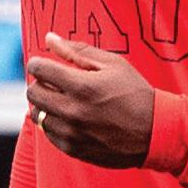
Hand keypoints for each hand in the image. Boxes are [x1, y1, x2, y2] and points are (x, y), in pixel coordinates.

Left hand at [24, 34, 156, 168]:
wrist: (155, 132)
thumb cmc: (135, 93)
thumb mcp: (113, 64)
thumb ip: (77, 51)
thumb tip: (49, 38)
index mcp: (82, 86)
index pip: (39, 69)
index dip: (38, 63)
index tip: (45, 64)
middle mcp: (73, 111)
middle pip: (32, 92)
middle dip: (39, 83)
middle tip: (54, 82)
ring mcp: (72, 132)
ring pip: (37, 114)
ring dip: (45, 104)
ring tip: (63, 100)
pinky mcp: (73, 149)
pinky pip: (48, 133)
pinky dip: (53, 123)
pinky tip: (69, 118)